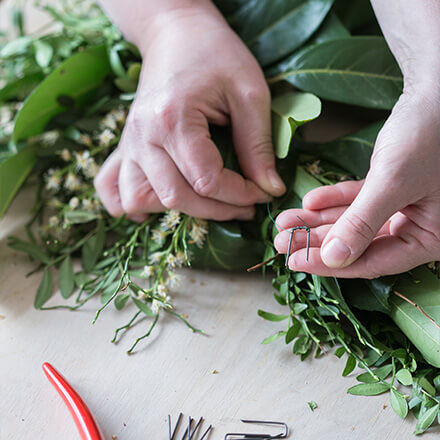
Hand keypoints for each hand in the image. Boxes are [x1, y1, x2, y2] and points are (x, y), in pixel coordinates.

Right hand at [94, 4, 284, 221]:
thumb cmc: (216, 54)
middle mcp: (143, 136)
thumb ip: (258, 145)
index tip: (263, 192)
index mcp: (173, 119)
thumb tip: (270, 188)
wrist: (175, 32)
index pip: (207, 180)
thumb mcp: (249, 93)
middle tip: (246, 205)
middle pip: (175, 197)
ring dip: (178, 211)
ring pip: (142, 199)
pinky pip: (113, 188)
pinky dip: (133, 204)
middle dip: (217, 210)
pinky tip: (154, 208)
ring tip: (209, 204)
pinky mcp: (125, 145)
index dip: (240, 195)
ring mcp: (129, 142)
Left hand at [274, 88, 439, 277]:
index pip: (373, 262)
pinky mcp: (390, 187)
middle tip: (280, 242)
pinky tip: (309, 200)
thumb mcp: (393, 182)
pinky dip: (333, 199)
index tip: (294, 262)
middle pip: (358, 244)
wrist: (439, 89)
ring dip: (317, 220)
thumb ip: (362, 223)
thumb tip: (332, 259)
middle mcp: (418, 226)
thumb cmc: (429, 134)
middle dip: (316, 241)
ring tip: (283, 222)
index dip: (330, 264)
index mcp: (430, 237)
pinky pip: (357, 200)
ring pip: (353, 221)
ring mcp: (403, 207)